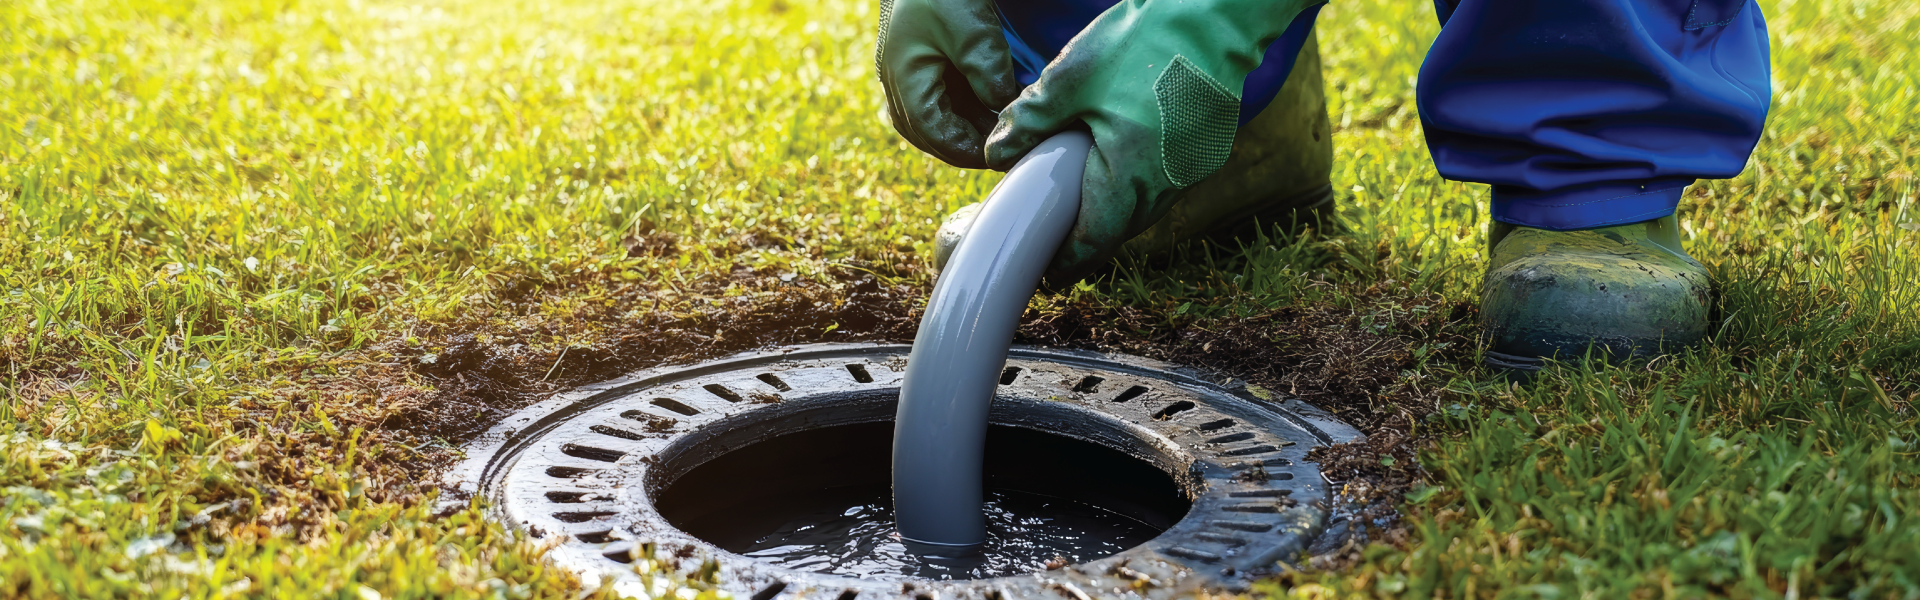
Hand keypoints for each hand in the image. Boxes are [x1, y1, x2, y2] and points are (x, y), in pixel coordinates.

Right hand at [875, 0, 1020, 168]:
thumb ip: (987, 73)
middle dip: (966, 147)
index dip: (968, 151)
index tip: (1002, 156)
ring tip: (1001, 134)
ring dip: (965, 131)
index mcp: (904, 79)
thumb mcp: (972, 30)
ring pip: (933, 121)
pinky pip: (938, 102)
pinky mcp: (919, 65)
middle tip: (1005, 152)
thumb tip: (1004, 113)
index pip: (935, 134)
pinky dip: (963, 112)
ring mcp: (906, 75)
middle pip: (929, 135)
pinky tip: (990, 111)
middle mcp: (898, 83)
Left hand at [985, 0, 1322, 280]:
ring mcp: (1192, 168)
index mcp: (1131, 172)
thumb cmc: (1145, 42)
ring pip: (1146, 211)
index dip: (1069, 261)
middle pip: (1122, 232)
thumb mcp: (1073, 77)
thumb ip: (1031, 119)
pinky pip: (1165, 187)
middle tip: (1057, 249)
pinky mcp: (1206, 150)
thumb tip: (995, 152)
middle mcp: (1167, 182)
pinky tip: (1119, 174)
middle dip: (1090, 245)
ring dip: (1116, 218)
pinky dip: (1138, 191)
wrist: (1217, 17)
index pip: (1095, 239)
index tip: (1047, 274)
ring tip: (1084, 215)